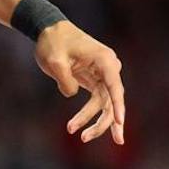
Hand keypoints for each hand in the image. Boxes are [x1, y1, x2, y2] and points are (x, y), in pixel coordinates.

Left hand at [37, 20, 126, 144]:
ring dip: (94, 121)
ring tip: (81, 137)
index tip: (119, 122)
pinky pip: (99, 101)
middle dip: (102, 122)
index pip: (114, 86)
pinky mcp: (95, 80)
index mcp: (104, 60)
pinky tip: (84, 129)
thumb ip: (64, 80)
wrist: (49, 30)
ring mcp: (104, 74)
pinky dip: (92, 115)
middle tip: (85, 138)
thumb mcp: (53, 61)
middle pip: (112, 100)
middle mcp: (109, 68)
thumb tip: (72, 94)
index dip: (118, 106)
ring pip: (105, 104)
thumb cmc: (52, 42)